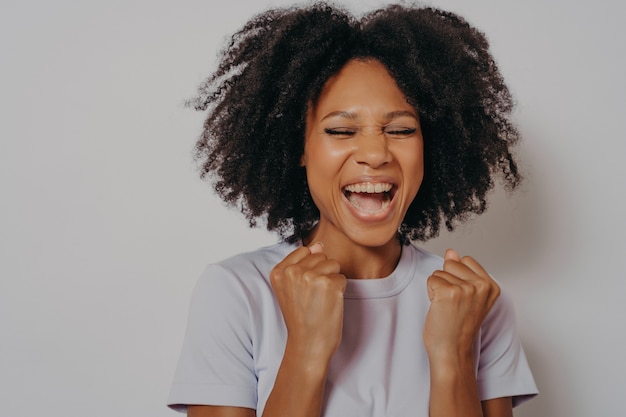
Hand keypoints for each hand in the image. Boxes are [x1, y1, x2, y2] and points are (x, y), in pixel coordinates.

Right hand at [270, 242, 346, 361]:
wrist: (307, 344)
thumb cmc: (301, 317)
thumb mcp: (291, 288)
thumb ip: (302, 263)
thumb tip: (319, 244)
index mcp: (279, 271)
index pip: (304, 251)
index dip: (309, 269)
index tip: (303, 289)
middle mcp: (293, 271)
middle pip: (320, 256)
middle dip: (322, 273)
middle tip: (313, 297)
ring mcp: (311, 277)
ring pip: (333, 264)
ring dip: (331, 281)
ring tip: (320, 299)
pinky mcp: (330, 285)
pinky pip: (342, 278)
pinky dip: (340, 291)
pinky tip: (329, 304)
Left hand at [423, 249, 500, 359]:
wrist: (452, 350)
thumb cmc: (458, 327)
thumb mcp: (467, 296)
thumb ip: (462, 272)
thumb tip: (452, 252)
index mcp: (491, 286)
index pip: (466, 260)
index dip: (458, 277)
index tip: (462, 298)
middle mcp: (481, 286)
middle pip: (451, 263)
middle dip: (447, 280)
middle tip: (452, 304)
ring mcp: (465, 289)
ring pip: (439, 272)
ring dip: (438, 288)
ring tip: (447, 307)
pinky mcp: (448, 292)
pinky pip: (431, 280)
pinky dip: (430, 293)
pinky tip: (439, 308)